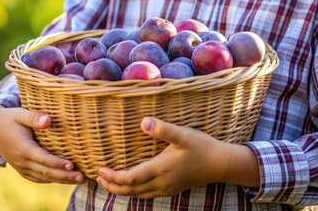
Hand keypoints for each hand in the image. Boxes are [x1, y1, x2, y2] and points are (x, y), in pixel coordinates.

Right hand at [0, 104, 84, 183]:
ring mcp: (21, 167)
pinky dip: (53, 179)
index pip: (42, 158)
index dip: (57, 163)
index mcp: (22, 147)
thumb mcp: (20, 113)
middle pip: (45, 171)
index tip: (72, 164)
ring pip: (43, 177)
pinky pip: (38, 178)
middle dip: (65, 176)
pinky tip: (67, 179)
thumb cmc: (10, 119)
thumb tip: (49, 120)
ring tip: (81, 180)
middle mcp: (21, 161)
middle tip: (83, 177)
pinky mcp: (22, 170)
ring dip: (62, 180)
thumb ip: (34, 117)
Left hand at [96, 117, 233, 198]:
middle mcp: (161, 183)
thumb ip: (163, 129)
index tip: (100, 170)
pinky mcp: (171, 189)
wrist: (220, 164)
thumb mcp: (183, 135)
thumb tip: (144, 122)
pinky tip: (131, 184)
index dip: (112, 177)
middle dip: (112, 186)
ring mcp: (166, 188)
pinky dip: (133, 191)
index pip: (129, 179)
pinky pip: (147, 195)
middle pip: (130, 191)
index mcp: (160, 169)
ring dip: (121, 190)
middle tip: (98, 178)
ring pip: (137, 195)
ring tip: (108, 182)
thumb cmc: (202, 147)